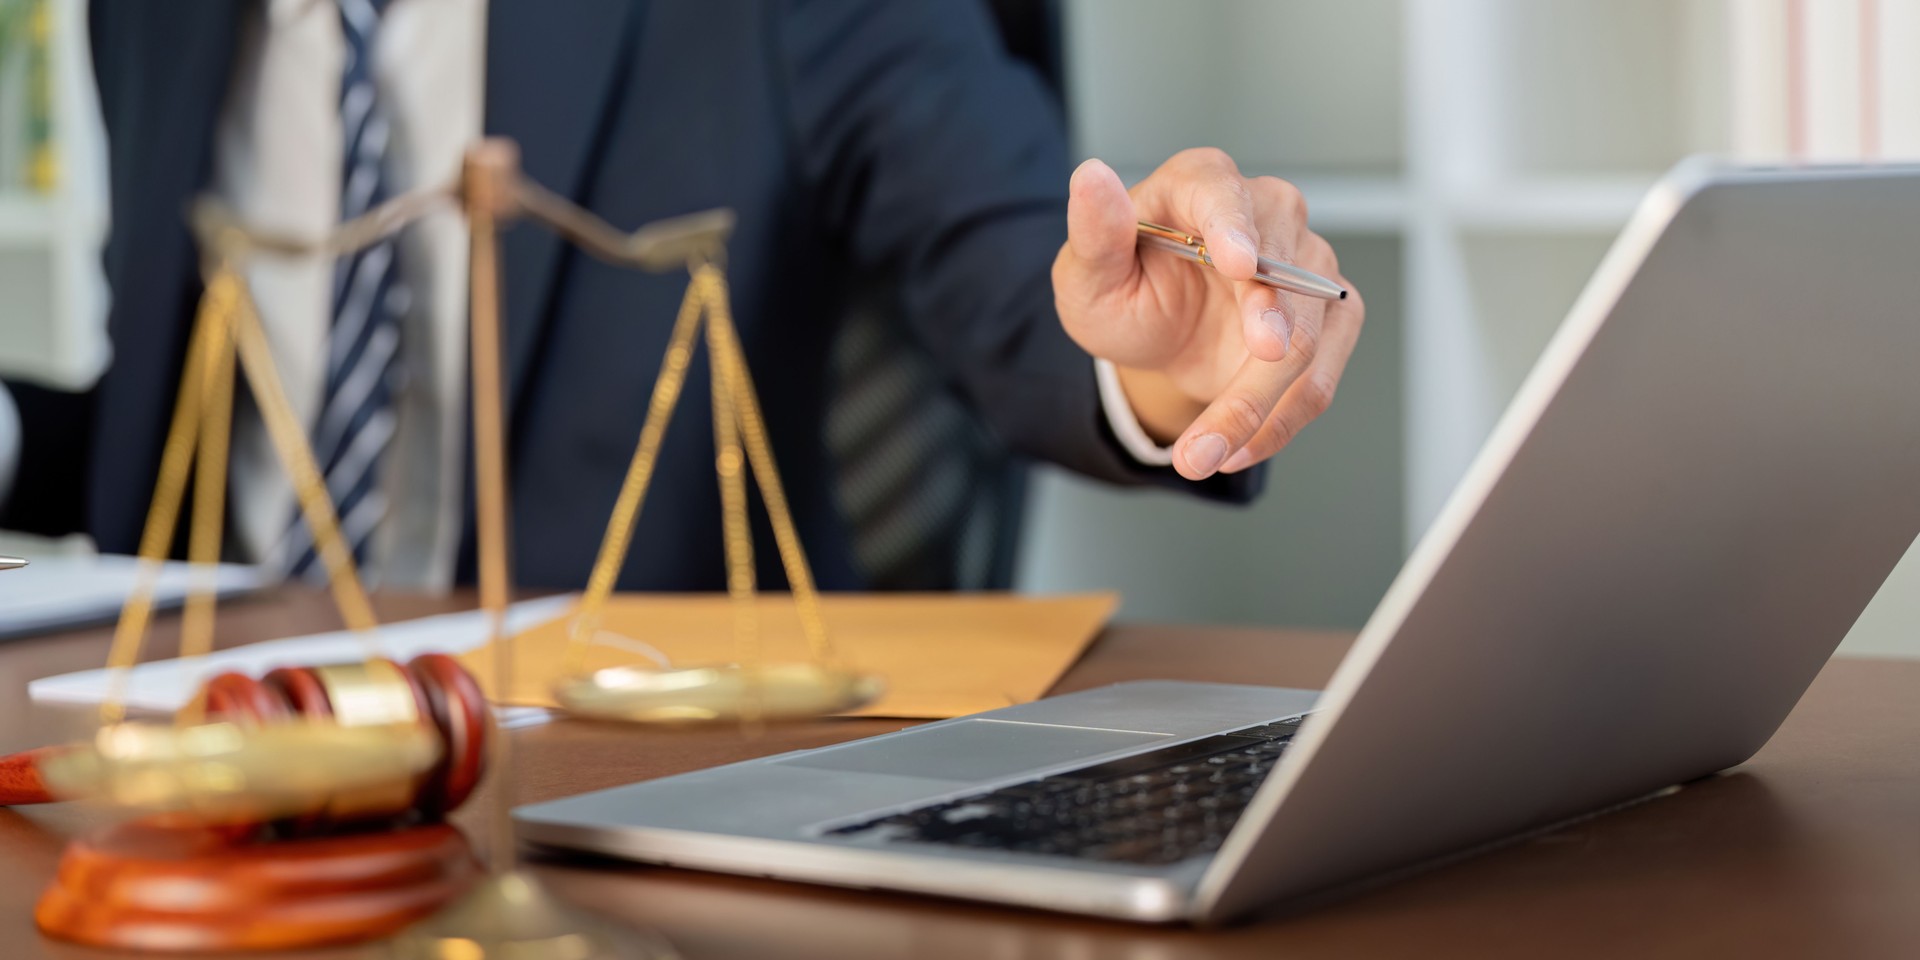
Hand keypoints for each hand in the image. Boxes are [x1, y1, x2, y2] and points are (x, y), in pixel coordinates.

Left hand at [1052, 149, 1364, 479]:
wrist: (1157, 335)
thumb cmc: (1124, 292)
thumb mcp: (1088, 274)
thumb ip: (1093, 232)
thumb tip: (1090, 176)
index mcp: (1201, 184)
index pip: (1222, 192)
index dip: (1233, 227)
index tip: (1240, 265)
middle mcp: (1266, 212)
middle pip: (1280, 274)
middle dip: (1265, 342)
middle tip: (1241, 395)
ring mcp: (1307, 264)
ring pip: (1304, 341)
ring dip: (1259, 407)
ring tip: (1203, 454)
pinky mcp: (1330, 315)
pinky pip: (1318, 378)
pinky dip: (1277, 423)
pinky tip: (1232, 449)